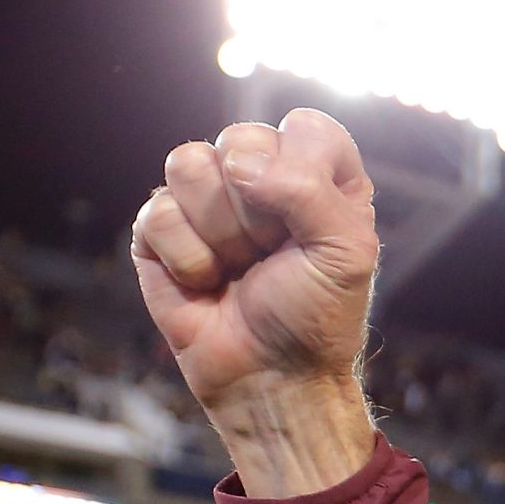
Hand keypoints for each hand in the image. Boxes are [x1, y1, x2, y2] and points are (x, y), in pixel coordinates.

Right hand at [131, 108, 379, 492]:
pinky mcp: (160, 229)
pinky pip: (157, 211)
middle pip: (240, 138)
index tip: (314, 225)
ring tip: (239, 267)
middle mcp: (263, 178)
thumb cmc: (317, 317)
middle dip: (259, 209)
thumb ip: (310, 190)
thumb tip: (239, 163)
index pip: (306, 127)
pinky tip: (207, 283)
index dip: (304, 172)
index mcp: (320, 176)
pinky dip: (188, 258)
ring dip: (221, 232)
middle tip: (273, 253)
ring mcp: (208, 200)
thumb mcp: (347, 254)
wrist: (272, 376)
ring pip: (188, 164)